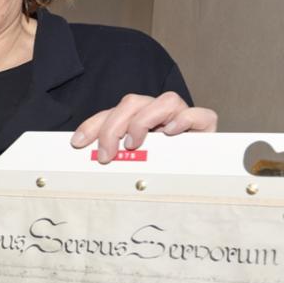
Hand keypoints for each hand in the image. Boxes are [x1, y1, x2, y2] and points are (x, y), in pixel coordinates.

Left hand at [71, 91, 218, 162]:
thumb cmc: (160, 175)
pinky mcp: (205, 128)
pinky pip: (200, 114)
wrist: (199, 182)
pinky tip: (170, 133)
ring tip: (135, 144)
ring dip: (144, 120)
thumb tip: (87, 159)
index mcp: (138, 120)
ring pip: (165, 100)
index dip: (93, 124)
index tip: (78, 143)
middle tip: (107, 154)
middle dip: (114, 126)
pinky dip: (184, 120)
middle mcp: (159, 114)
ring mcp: (183, 118)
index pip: (112, 113)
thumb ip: (113, 158)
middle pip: (133, 103)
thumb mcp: (129, 166)